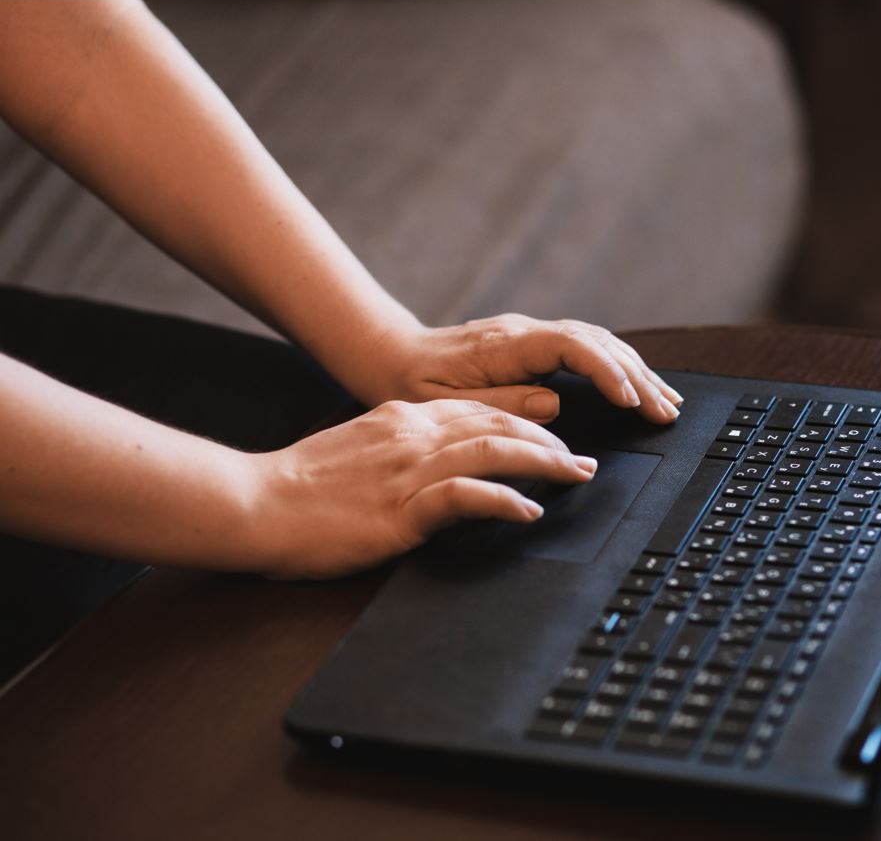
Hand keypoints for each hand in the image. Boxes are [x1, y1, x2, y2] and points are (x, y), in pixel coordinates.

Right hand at [251, 398, 597, 578]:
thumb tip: (442, 463)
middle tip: (583, 463)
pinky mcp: (401, 508)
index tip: (555, 440)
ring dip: (544, 463)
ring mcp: (409, 470)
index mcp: (403, 419)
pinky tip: (528, 512)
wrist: (255, 502)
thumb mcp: (360, 450)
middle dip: (549, 442)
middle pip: (499, 425)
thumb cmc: (302, 485)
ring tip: (575, 477)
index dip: (526, 423)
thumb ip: (402, 447)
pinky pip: (465, 496)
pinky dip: (503, 501)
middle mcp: (413, 434)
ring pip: (494, 451)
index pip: (481, 411)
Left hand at [378, 314, 683, 424]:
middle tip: (667, 411)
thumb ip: (501, 404)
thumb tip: (554, 402)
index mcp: (505, 344)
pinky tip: (635, 385)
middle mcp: (524, 332)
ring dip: (635, 371)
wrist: (392, 356)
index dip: (606, 373)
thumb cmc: (413, 384)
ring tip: (666, 401)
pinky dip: (617, 367)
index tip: (630, 402)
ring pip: (598, 343)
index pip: (572, 347)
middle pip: (596, 343)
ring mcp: (532, 335)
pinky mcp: (534, 345)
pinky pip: (587, 349)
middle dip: (637, 377)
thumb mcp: (446, 404)